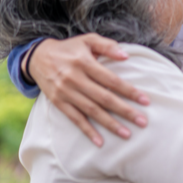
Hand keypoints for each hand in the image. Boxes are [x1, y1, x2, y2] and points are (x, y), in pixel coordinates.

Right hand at [24, 34, 149, 146]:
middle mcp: (74, 78)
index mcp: (84, 62)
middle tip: (142, 121)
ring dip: (110, 124)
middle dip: (125, 110)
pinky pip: (75, 118)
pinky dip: (87, 130)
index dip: (128, 91)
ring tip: (127, 134)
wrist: (38, 57)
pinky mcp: (58, 102)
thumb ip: (107, 46)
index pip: (111, 79)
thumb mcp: (88, 40)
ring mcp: (66, 92)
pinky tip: (100, 142)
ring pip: (91, 110)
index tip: (145, 101)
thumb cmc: (70, 48)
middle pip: (104, 98)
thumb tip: (126, 56)